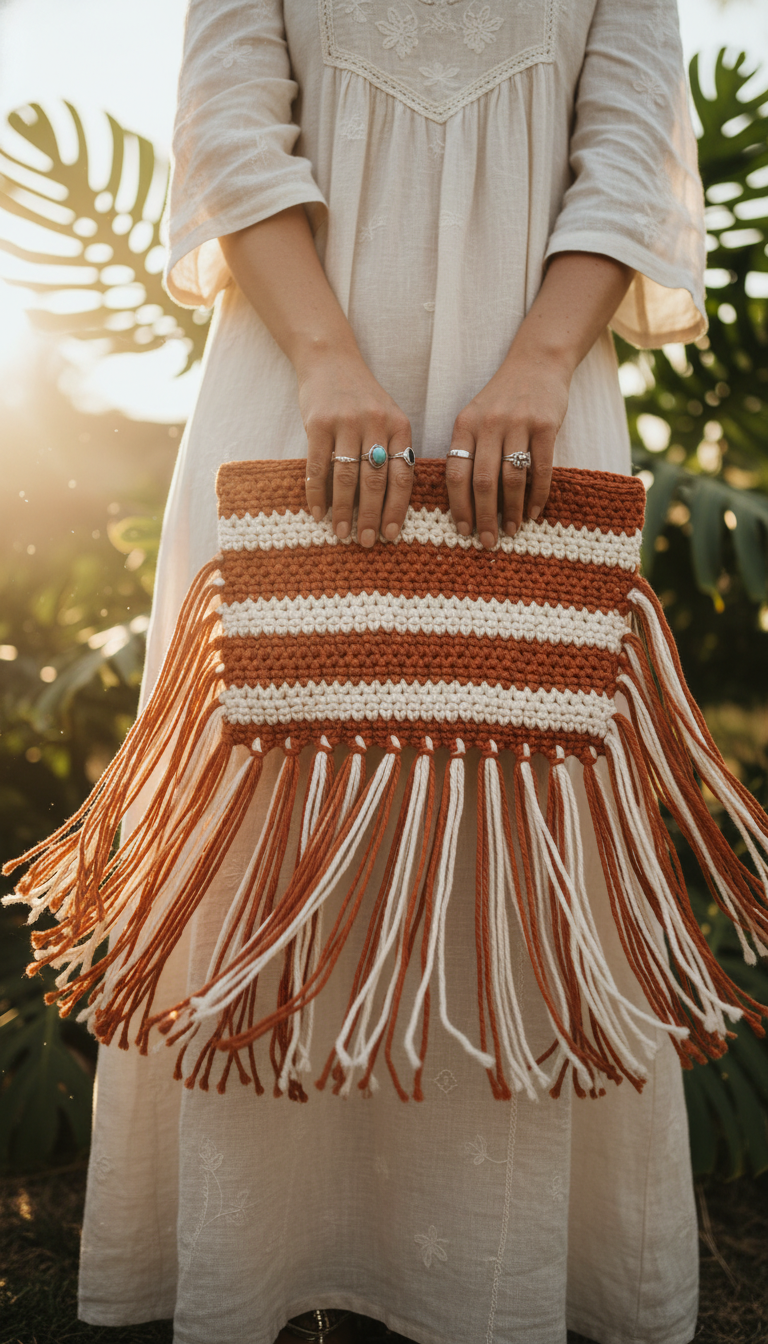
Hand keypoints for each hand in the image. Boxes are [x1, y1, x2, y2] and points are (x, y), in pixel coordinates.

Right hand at [298, 345, 413, 546]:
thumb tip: (390, 505)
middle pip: (375, 480)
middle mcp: (376, 423)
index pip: (402, 476)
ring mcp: (346, 422)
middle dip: (370, 516)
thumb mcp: (387, 418)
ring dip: (343, 510)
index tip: (390, 535)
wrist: (330, 359)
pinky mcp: (318, 422)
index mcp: (400, 426)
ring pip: (346, 476)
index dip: (396, 508)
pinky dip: (316, 492)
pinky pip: (318, 466)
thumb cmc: (361, 398)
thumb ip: (393, 452)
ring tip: (341, 533)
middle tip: (365, 542)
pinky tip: (317, 512)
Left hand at [446, 352, 570, 548]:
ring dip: (512, 510)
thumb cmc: (502, 400)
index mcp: (464, 425)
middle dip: (484, 517)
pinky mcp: (545, 425)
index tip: (463, 531)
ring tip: (511, 530)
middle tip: (488, 542)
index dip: (458, 507)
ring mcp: (518, 423)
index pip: (456, 473)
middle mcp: (488, 424)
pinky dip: (538, 495)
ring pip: (512, 478)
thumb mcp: (475, 418)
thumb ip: (468, 452)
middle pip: (483, 481)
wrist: (537, 364)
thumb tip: (465, 503)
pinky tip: (534, 512)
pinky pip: (541, 468)